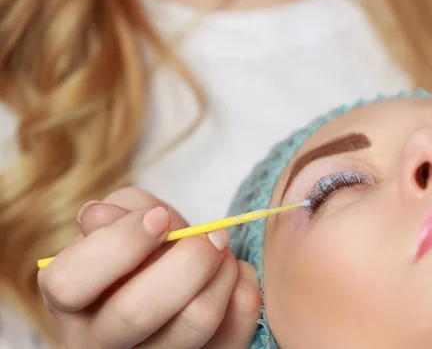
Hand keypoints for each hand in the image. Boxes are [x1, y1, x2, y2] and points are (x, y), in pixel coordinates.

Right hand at [38, 187, 260, 348]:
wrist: (172, 279)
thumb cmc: (141, 248)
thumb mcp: (121, 221)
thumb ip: (116, 213)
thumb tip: (100, 216)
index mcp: (72, 303)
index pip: (70, 283)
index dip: (120, 243)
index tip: (159, 218)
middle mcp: (101, 342)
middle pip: (138, 312)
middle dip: (189, 260)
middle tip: (210, 235)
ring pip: (195, 322)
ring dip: (223, 273)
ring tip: (222, 251)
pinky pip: (233, 333)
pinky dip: (243, 289)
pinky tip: (232, 274)